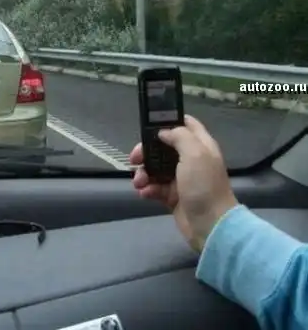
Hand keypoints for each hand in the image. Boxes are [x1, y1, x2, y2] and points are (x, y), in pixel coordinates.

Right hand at [130, 115, 237, 251]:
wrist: (210, 225)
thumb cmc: (204, 185)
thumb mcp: (195, 154)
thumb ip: (179, 136)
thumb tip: (163, 132)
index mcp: (200, 146)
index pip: (185, 124)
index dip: (168, 121)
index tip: (149, 125)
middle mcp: (190, 160)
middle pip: (163, 147)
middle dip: (146, 151)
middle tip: (134, 159)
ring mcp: (181, 179)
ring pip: (155, 168)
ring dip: (143, 173)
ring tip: (139, 183)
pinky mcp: (173, 196)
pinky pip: (155, 187)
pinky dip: (147, 189)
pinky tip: (145, 193)